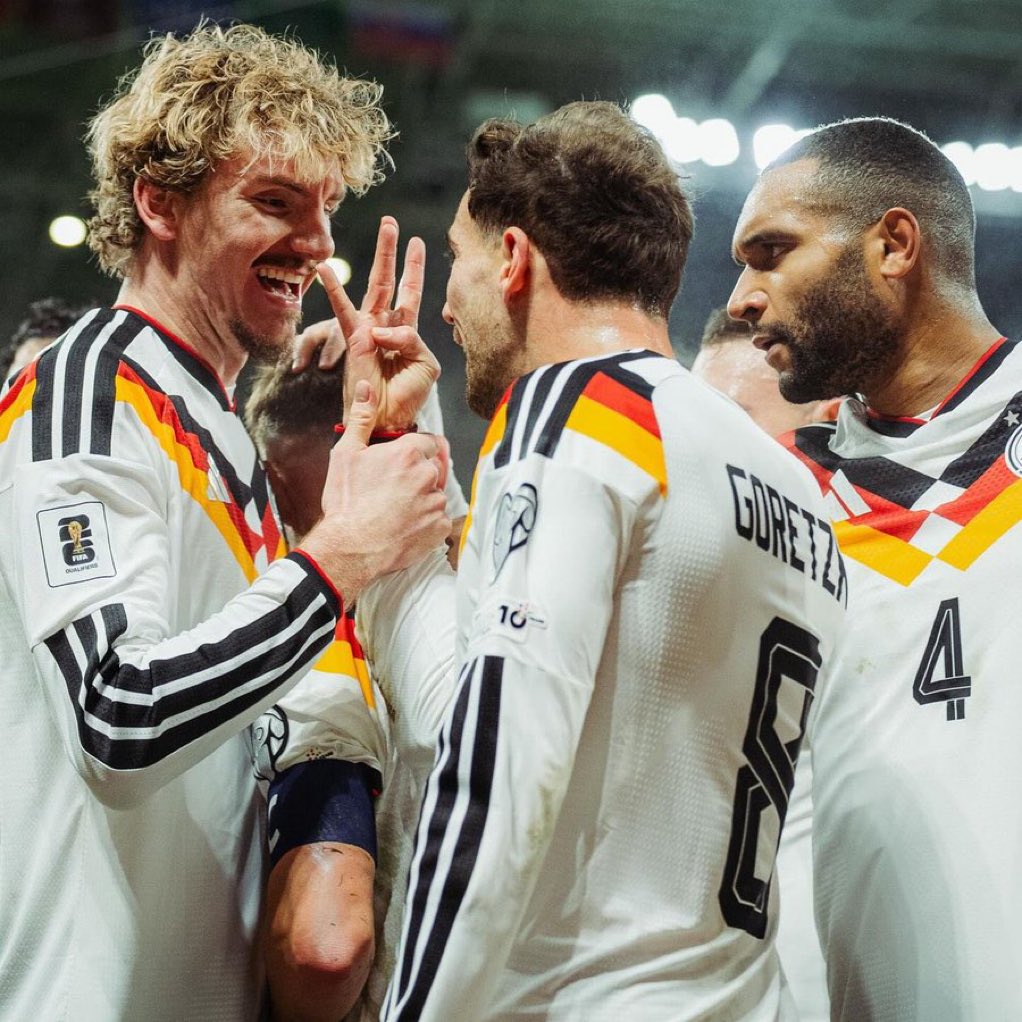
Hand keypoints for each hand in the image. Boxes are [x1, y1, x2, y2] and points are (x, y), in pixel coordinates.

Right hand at [295, 217, 439, 429]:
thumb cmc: (407, 395)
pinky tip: (324, 270)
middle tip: (392, 222)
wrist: (387, 418)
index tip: (417, 244)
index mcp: (406, 331)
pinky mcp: (354, 339)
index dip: (413, 269)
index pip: (410, 293)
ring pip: (375, 286)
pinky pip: (343, 311)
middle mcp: (386, 325)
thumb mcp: (425, 364)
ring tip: (385, 228)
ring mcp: (369, 329)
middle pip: (390, 281)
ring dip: (381, 257)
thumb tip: (386, 328)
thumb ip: (414, 339)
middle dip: (392, 252)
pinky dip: (333, 290)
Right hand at [297, 380, 450, 601]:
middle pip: (434, 467)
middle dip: (419, 474)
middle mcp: (428, 475)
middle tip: (393, 488)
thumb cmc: (346, 502)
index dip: (415, 451)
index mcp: (409, 453)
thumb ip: (362, 418)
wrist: (349, 547)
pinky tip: (405, 525)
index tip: (401, 462)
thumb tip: (366, 389)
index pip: (429, 442)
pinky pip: (439, 520)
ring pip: (437, 494)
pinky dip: (427, 522)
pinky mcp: (439, 528)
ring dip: (423, 498)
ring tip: (396, 509)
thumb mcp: (346, 454)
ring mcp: (436, 503)